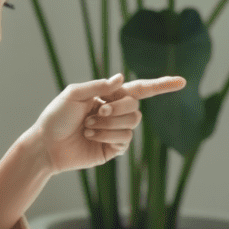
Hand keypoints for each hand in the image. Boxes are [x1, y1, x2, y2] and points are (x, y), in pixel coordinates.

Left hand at [31, 73, 185, 173]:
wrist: (46, 145)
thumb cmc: (56, 117)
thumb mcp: (73, 94)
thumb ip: (97, 86)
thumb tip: (121, 79)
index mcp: (108, 95)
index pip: (140, 89)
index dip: (161, 85)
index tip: (182, 82)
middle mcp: (114, 112)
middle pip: (135, 107)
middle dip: (116, 109)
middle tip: (94, 112)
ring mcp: (115, 131)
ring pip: (132, 124)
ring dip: (109, 124)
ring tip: (88, 127)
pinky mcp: (113, 149)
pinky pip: (125, 140)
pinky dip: (108, 136)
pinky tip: (91, 136)